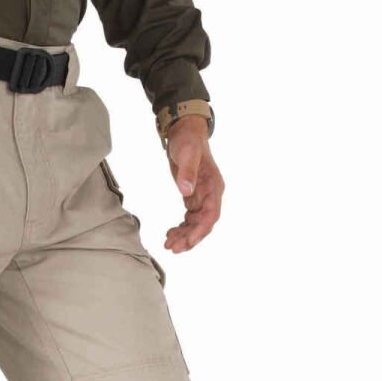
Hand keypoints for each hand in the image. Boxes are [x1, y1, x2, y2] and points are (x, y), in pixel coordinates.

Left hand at [163, 115, 224, 252]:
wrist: (185, 132)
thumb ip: (187, 172)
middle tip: (172, 248)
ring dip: (184, 236)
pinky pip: (189, 219)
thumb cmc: (187, 141)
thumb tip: (186, 191)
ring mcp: (202, 197)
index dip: (201, 231)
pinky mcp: (193, 198)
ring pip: (196, 224)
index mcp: (213, 186)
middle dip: (190, 238)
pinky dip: (181, 228)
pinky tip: (169, 234)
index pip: (211, 215)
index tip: (188, 243)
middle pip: (203, 223)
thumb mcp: (186, 153)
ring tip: (168, 244)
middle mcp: (211, 195)